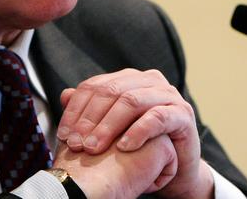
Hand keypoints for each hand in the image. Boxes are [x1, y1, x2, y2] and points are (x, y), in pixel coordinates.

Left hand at [56, 69, 212, 197]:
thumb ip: (90, 110)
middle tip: (77, 143)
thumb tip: (64, 95)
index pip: (94, 86)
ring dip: (109, 125)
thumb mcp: (111, 129)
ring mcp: (167, 94)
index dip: (76, 109)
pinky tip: (124, 147)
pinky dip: (138, 131)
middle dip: (90, 119)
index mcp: (128, 79)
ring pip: (131, 101)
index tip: (64, 134)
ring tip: (95, 147)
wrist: (176, 168)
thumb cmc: (140, 146)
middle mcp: (148, 81)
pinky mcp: (183, 113)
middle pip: (110, 91)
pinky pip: (158, 117)